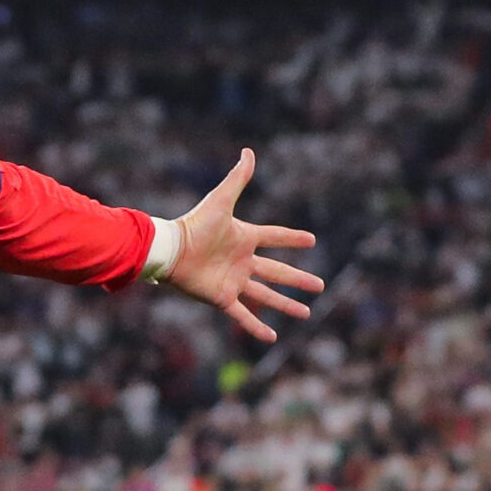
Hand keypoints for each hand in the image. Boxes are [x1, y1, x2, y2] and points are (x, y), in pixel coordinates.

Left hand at [166, 149, 321, 343]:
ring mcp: (234, 281)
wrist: (170, 250)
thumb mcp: (220, 201)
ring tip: (306, 314)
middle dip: (299, 280)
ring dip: (286, 305)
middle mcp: (242, 262)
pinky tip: (273, 338)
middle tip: (320, 286)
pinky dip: (256, 327)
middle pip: (277, 273)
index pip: (275, 237)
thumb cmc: (194, 225)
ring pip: (266, 296)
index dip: (292, 239)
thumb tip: (249, 152)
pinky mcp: (222, 298)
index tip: (311, 241)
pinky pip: (243, 315)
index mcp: (245, 238)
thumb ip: (237, 179)